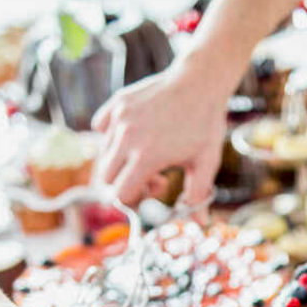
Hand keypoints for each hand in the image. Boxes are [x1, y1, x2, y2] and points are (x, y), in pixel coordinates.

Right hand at [92, 59, 227, 206]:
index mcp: (146, 156)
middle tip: (152, 176)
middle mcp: (126, 137)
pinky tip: (135, 136)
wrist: (200, 81)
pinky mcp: (117, 104)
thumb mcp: (205, 163)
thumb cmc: (205, 124)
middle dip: (124, 183)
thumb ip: (198, 196)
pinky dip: (112, 139)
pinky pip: (100, 130)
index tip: (151, 192)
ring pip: (102, 155)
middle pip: (105, 179)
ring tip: (147, 155)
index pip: (119, 194)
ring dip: (120, 163)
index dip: (133, 201)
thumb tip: (200, 224)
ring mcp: (119, 118)